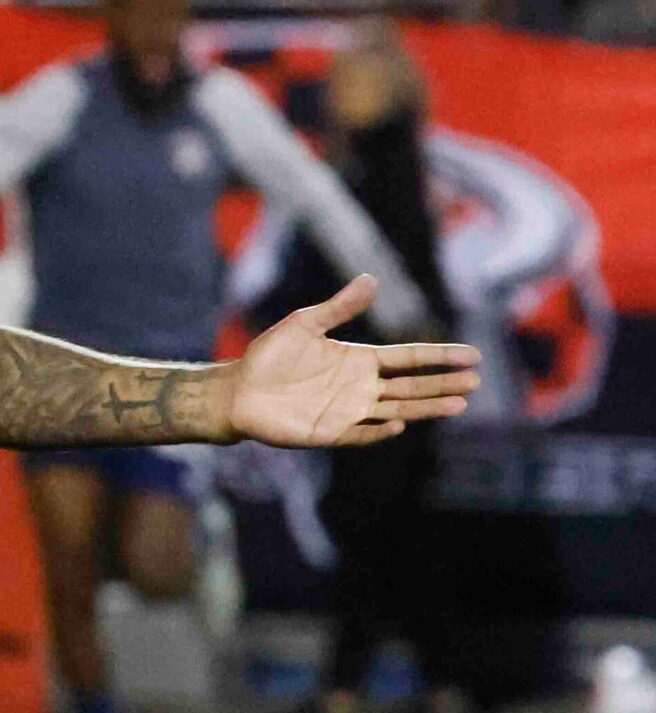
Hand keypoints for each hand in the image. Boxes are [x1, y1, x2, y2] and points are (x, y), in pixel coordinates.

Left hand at [227, 276, 479, 447]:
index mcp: (360, 360)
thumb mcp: (305, 323)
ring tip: (459, 403)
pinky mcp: (328, 431)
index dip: (439, 357)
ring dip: (426, 407)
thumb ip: (340, 306)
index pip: (409, 358)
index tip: (472, 355)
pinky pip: (360, 433)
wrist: (237, 389)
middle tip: (475, 381)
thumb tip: (372, 278)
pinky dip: (378, 430)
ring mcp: (347, 411)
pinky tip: (397, 423)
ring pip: (397, 409)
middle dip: (443, 384)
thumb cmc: (270, 355)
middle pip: (411, 386)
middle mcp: (360, 387)